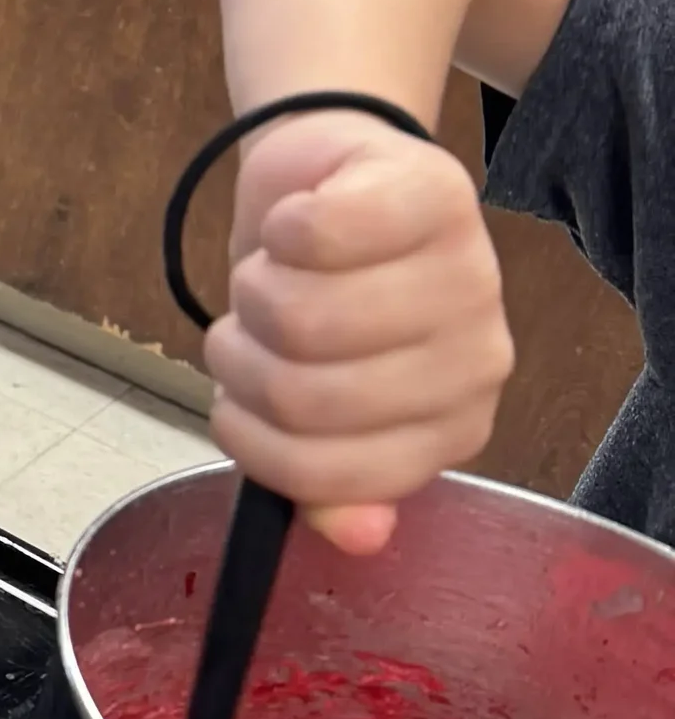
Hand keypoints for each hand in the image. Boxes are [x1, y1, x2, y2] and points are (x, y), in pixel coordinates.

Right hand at [207, 110, 514, 557]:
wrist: (339, 181)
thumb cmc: (324, 294)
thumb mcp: (316, 402)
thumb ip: (329, 478)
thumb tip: (359, 537)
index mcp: (450, 428)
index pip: (322, 473)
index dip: (248, 436)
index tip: (239, 397)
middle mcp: (479, 361)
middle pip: (301, 394)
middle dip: (241, 355)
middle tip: (252, 323)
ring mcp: (469, 275)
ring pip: (300, 316)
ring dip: (253, 288)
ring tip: (273, 272)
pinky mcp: (435, 194)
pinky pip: (317, 234)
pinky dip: (277, 229)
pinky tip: (295, 224)